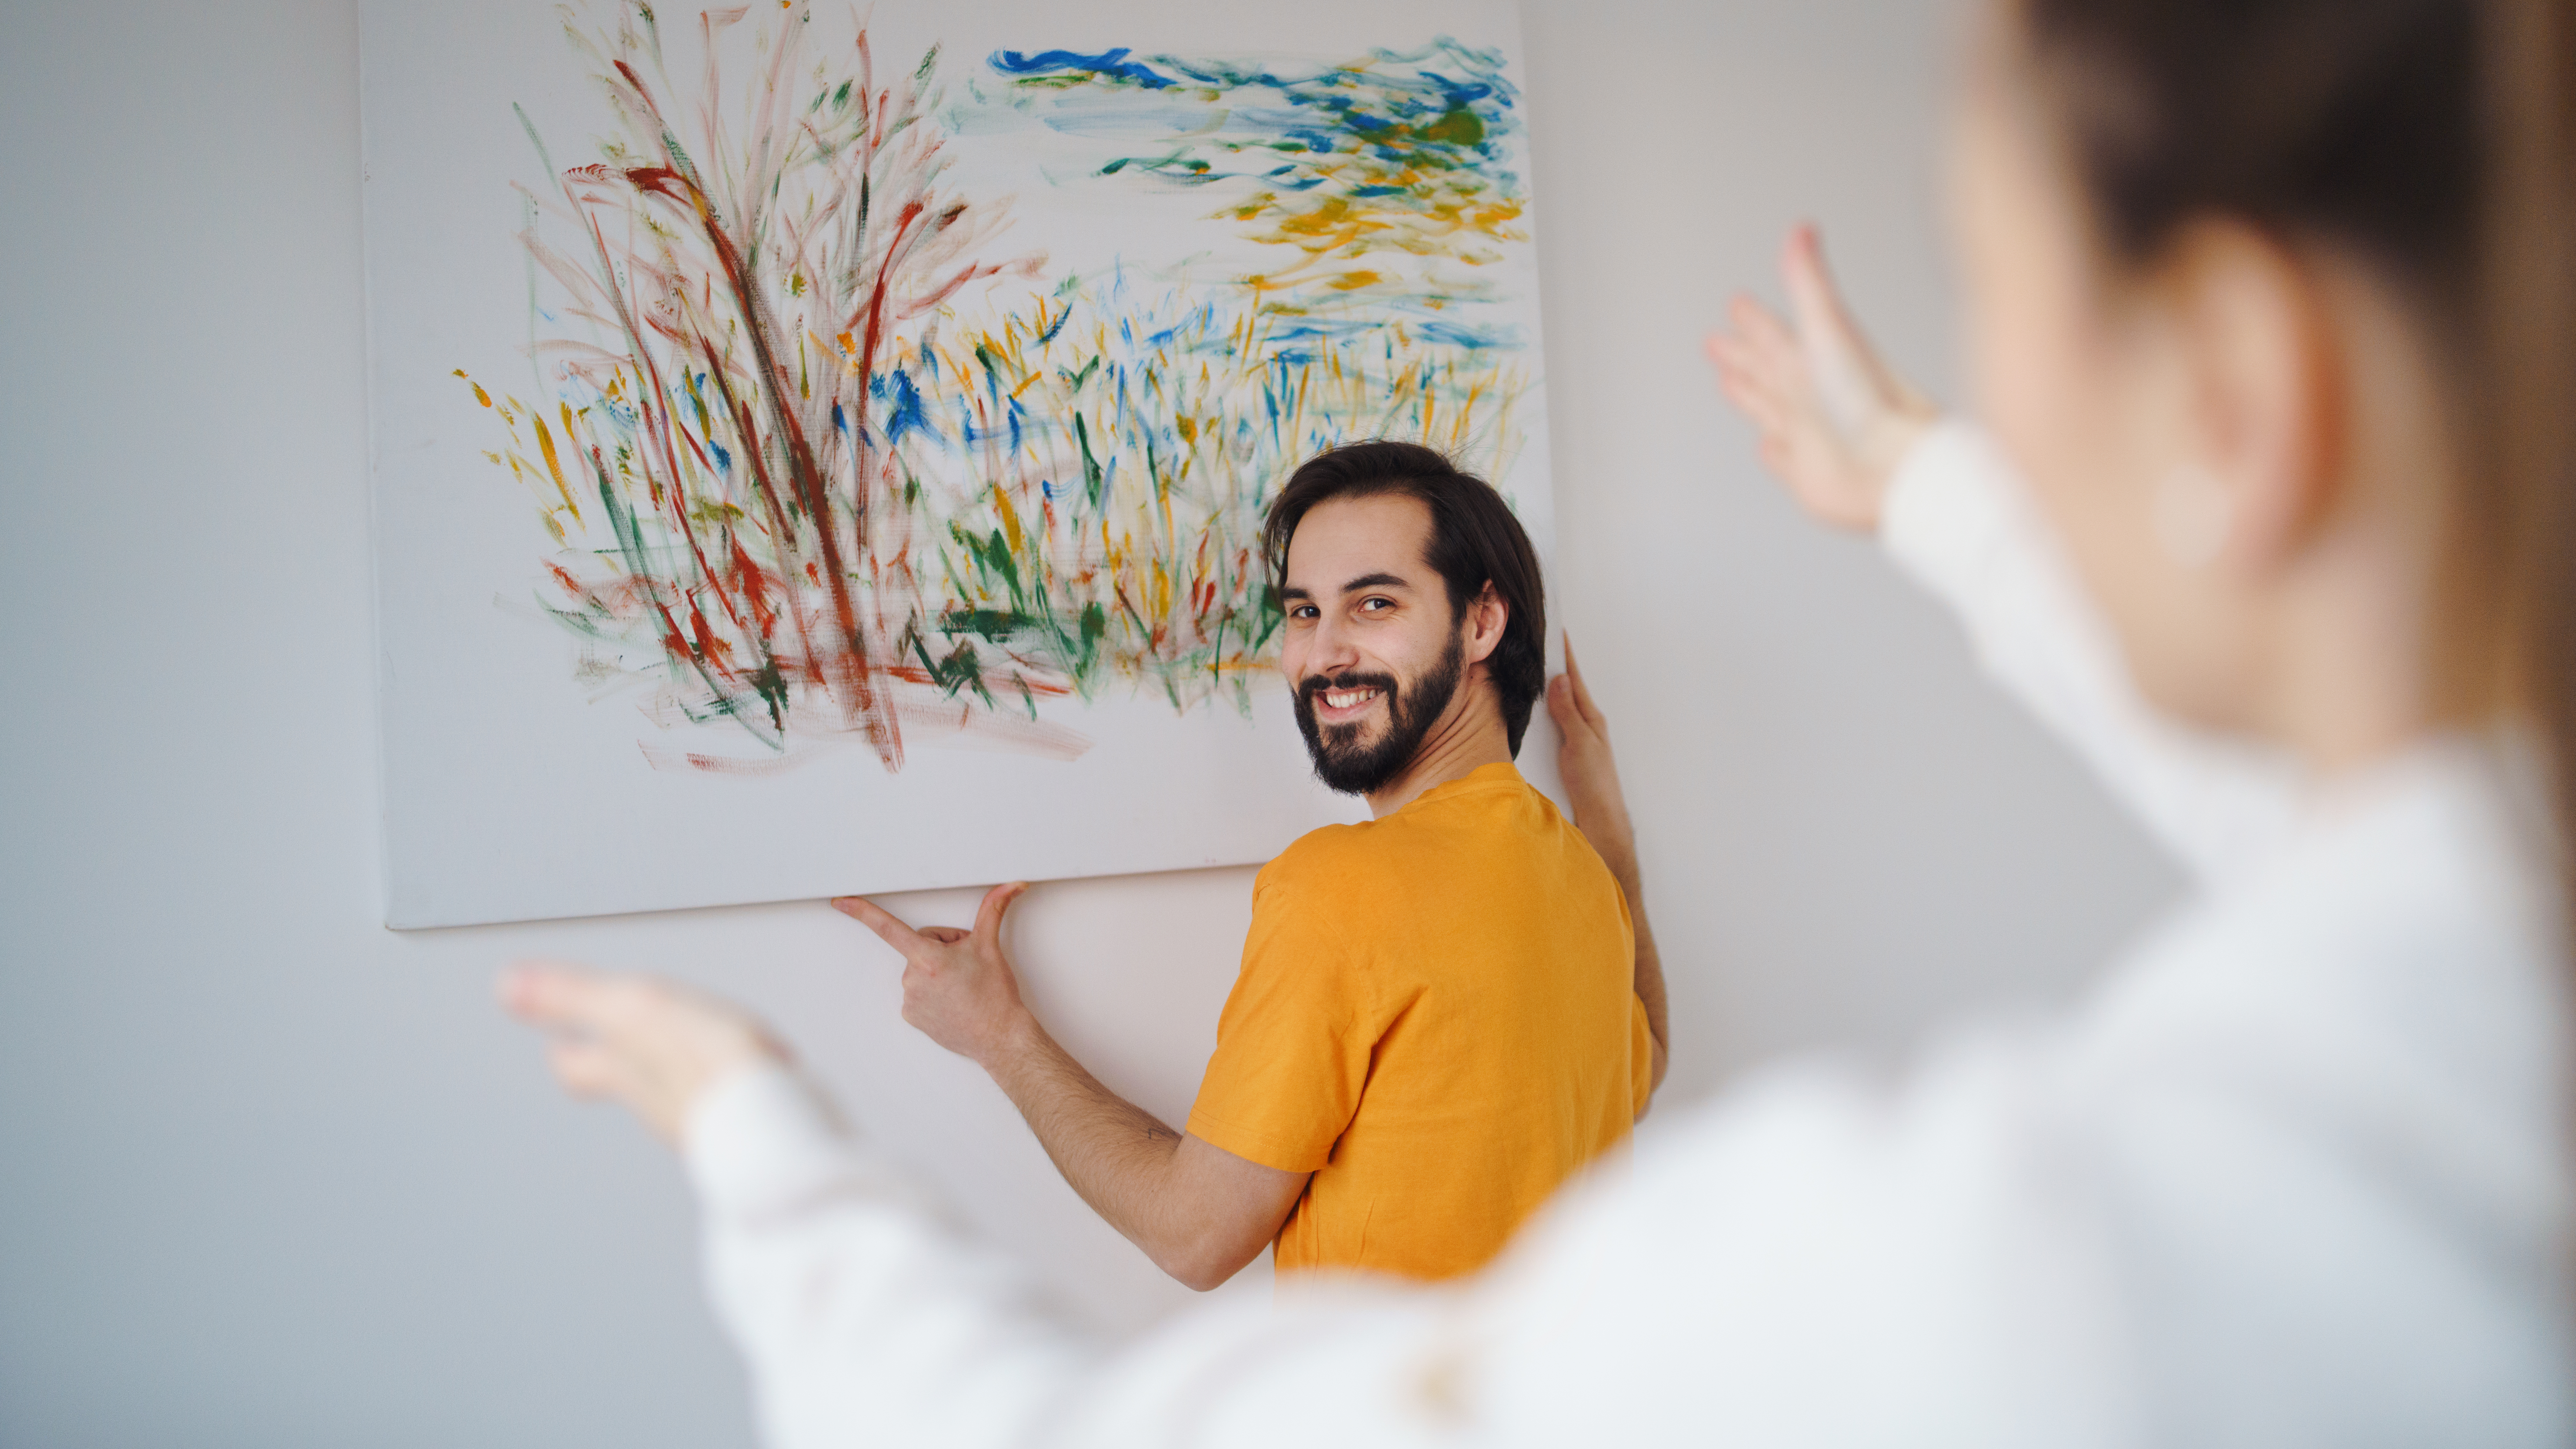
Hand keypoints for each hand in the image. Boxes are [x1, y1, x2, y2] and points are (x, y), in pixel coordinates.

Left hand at [499, 963, 785, 1143]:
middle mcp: (656, 1098)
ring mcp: (700, 1113)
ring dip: (669, 1070)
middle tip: (604, 1050)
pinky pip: (720, 1095)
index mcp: (623, 1069)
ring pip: (672, 1090)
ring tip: (676, 1051)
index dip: (565, 1049)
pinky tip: (738, 1070)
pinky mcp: (746, 1116)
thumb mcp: (629, 1009)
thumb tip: (507, 986)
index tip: (555, 1041)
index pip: (577, 1064)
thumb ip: (570, 996)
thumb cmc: (704, 1066)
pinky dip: (719, 1079)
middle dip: (613, 1063)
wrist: (772, 1116)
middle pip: (622, 1081)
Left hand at [832, 883, 1033, 1067]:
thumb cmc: (995, 996)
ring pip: (920, 970)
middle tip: (966, 966)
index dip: (862, 912)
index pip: (888, 927)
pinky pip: (918, 992)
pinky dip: (933, 992)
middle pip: (920, 946)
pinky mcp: (912, 1017)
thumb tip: (1010, 887)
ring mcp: (910, 1000)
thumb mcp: (990, 947)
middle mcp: (913, 979)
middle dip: (942, 949)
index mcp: (928, 958)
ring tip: (962, 986)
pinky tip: (953, 999)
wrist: (999, 1037)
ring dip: (938, 971)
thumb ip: (993, 910)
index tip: (841, 902)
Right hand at [1547, 635, 1638, 894]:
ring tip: (1534, 663)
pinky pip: (1554, 721)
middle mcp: (1583, 723)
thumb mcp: (1581, 744)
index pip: (1573, 677)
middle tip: (1540, 638)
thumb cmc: (1595, 784)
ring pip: (1559, 703)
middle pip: (1566, 686)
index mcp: (1589, 716)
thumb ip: (1569, 712)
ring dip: (1548, 684)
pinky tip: (1536, 704)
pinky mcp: (1566, 751)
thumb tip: (1560, 679)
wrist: (1599, 819)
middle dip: (1552, 662)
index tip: (1556, 629)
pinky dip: (1545, 707)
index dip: (1564, 653)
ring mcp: (1575, 736)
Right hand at [1705, 222, 1939, 530]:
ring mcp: (1807, 434)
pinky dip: (1771, 451)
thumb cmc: (1870, 399)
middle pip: (1765, 369)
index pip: (1771, 333)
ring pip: (1769, 409)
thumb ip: (1810, 284)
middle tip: (1717, 341)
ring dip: (1748, 394)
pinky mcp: (1806, 472)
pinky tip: (1767, 446)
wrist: (1895, 463)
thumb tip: (1803, 230)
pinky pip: (1781, 457)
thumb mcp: (1829, 330)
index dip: (1752, 320)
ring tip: (1730, 382)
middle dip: (1741, 354)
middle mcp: (1808, 396)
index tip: (1736, 305)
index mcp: (1810, 360)